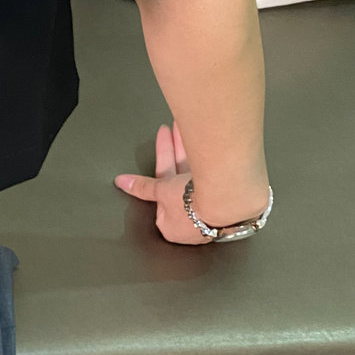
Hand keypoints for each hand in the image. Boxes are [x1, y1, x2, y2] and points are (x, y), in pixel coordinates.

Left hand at [114, 121, 222, 246]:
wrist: (231, 200)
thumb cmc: (196, 206)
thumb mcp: (162, 192)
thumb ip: (143, 187)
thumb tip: (123, 183)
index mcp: (173, 228)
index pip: (160, 193)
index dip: (162, 165)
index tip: (160, 145)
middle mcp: (192, 222)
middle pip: (176, 181)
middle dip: (172, 152)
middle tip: (167, 130)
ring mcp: (211, 209)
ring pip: (193, 174)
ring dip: (186, 149)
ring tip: (183, 126)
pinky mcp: (227, 197)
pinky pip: (208, 173)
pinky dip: (202, 156)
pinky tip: (201, 139)